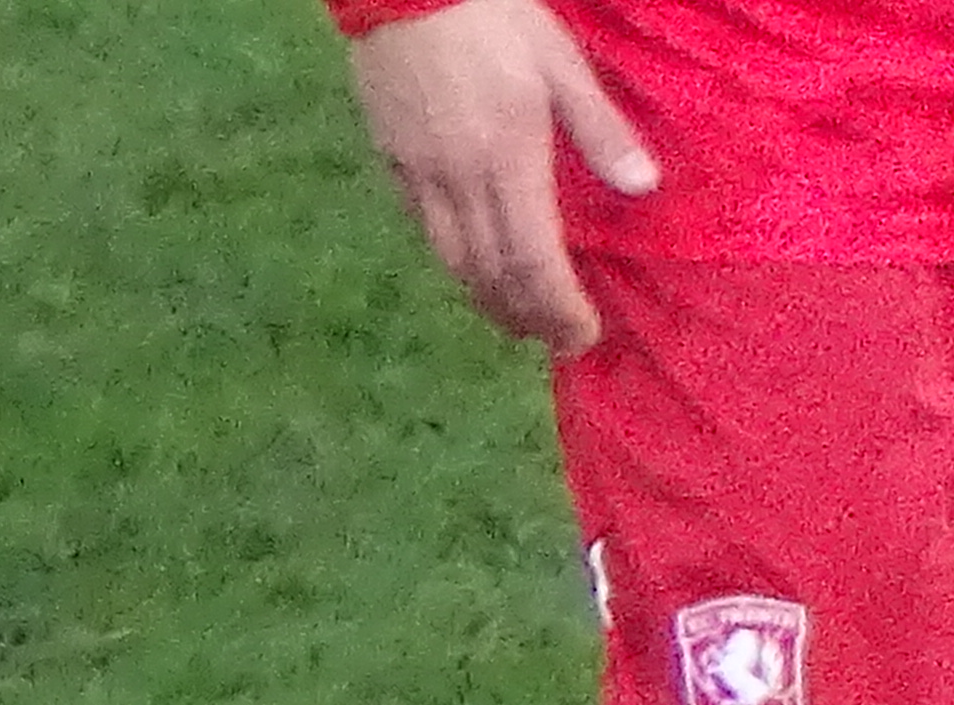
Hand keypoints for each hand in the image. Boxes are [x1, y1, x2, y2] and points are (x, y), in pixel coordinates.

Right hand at [345, 0, 656, 354]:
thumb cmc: (498, 18)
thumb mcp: (563, 64)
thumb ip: (600, 131)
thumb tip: (642, 187)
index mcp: (510, 159)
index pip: (534, 258)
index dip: (558, 306)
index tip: (581, 336)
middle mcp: (460, 183)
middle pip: (490, 274)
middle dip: (525, 316)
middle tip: (554, 340)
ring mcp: (420, 178)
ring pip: (453, 263)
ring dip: (487, 300)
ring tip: (516, 319)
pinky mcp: (395, 165)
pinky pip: (427, 231)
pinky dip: (456, 262)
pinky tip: (473, 266)